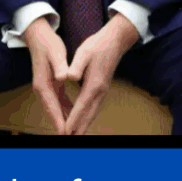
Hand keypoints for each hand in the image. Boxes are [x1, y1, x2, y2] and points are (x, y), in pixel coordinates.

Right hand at [23, 16, 73, 133]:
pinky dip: (66, 110)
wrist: (38, 36)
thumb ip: (60, 66)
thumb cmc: (48, 44)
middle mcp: (42, 89)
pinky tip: (75, 115)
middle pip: (53, 112)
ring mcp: (46, 88)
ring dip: (65, 120)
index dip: (60, 121)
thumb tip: (64, 78)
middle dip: (62, 126)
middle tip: (72, 138)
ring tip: (75, 132)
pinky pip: (59, 102)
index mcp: (43, 84)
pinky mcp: (51, 84)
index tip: (66, 134)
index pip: (52, 107)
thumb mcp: (56, 53)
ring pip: (56, 109)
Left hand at [61, 13, 139, 134]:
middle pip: (89, 114)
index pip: (81, 106)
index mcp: (94, 84)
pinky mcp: (102, 87)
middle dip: (79, 127)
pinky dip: (88, 115)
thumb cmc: (97, 45)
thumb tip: (69, 77)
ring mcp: (103, 90)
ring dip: (85, 124)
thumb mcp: (83, 52)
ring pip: (93, 112)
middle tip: (70, 140)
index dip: (74, 119)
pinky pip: (94, 106)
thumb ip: (76, 66)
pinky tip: (84, 119)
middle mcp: (100, 90)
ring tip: (76, 134)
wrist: (114, 41)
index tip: (67, 131)